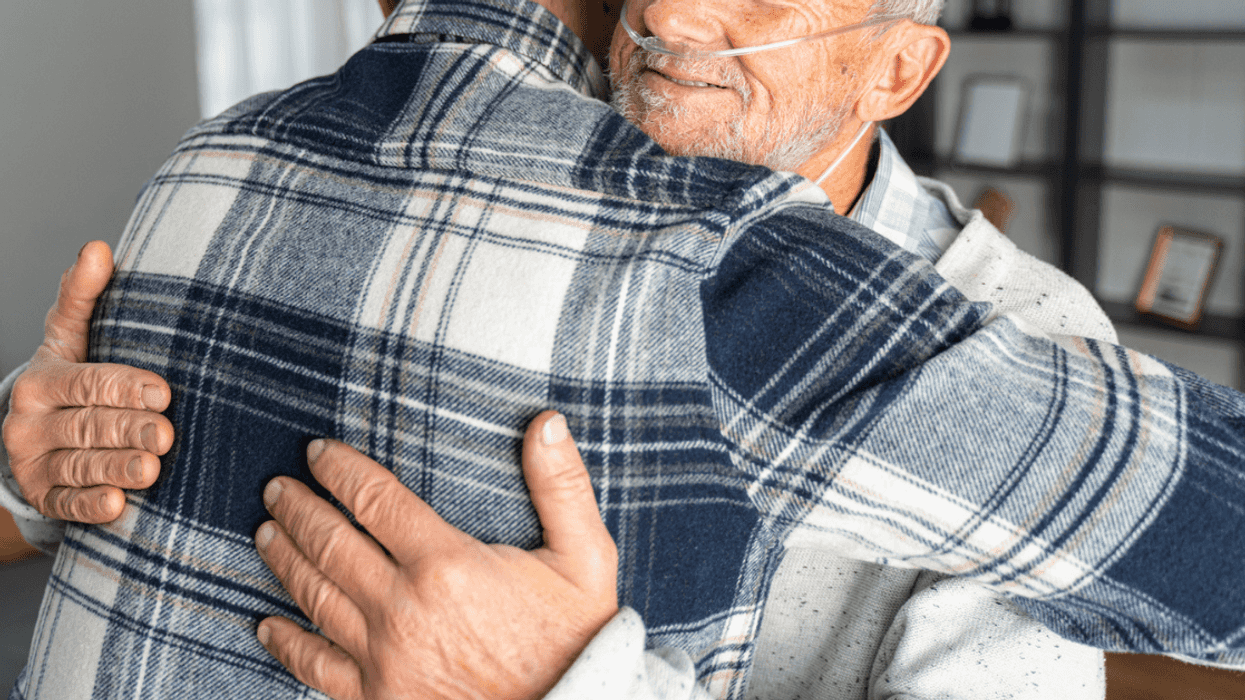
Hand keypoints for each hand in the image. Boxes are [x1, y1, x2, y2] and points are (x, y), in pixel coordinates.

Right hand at [2, 241, 172, 522]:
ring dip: (116, 468)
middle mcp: (30, 422)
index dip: (126, 387)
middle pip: (89, 425)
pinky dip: (91, 506)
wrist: (37, 438)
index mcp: (43, 380)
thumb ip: (82, 297)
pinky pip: (68, 504)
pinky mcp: (44, 498)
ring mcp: (34, 464)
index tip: (164, 392)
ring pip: (81, 465)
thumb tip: (99, 247)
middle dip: (130, 430)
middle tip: (166, 435)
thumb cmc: (70, 381)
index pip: (89, 382)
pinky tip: (117, 504)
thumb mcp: (70, 338)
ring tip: (151, 469)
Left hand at [256, 411, 618, 699]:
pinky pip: (316, 666)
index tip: (318, 452)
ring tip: (267, 533)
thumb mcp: (586, 558)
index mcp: (447, 563)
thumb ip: (563, 486)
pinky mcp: (377, 699)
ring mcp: (384, 658)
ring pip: (315, 597)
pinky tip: (268, 625)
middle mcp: (403, 608)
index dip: (341, 471)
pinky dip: (286, 643)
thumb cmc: (576, 639)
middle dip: (299, 509)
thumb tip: (547, 422)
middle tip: (277, 488)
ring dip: (285, 559)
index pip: (375, 499)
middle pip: (331, 544)